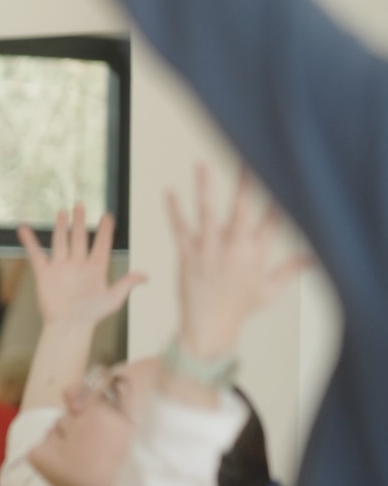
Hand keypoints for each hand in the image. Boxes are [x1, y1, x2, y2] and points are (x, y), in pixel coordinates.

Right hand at [17, 205, 144, 327]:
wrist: (69, 327)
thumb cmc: (92, 316)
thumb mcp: (114, 299)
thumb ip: (126, 284)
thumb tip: (145, 276)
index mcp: (96, 269)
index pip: (102, 245)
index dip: (105, 231)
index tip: (108, 216)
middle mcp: (78, 265)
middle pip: (79, 238)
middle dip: (80, 222)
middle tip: (80, 205)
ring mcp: (61, 268)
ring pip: (61, 242)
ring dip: (61, 227)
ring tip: (62, 212)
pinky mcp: (45, 274)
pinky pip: (36, 254)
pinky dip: (29, 241)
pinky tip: (24, 229)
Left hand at [166, 165, 306, 358]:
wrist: (209, 328)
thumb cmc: (240, 309)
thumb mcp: (270, 289)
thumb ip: (292, 268)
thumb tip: (316, 257)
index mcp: (257, 253)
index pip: (273, 218)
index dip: (278, 195)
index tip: (282, 172)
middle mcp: (235, 248)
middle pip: (244, 209)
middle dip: (247, 183)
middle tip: (248, 156)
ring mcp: (210, 251)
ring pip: (208, 213)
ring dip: (205, 187)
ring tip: (201, 164)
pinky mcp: (188, 256)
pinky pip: (179, 229)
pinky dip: (173, 210)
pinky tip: (168, 192)